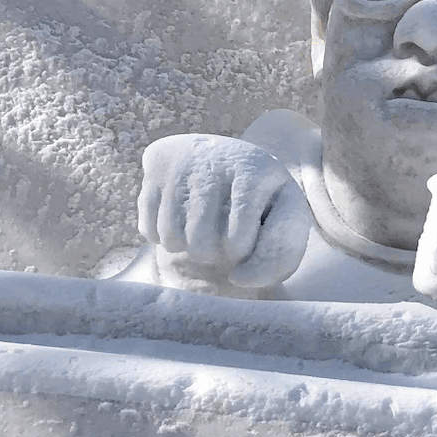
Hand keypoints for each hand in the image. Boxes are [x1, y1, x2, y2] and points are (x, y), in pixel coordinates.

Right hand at [138, 134, 311, 291]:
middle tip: (222, 237)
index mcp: (254, 171)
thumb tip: (238, 279)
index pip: (235, 240)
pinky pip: (149, 227)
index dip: (240, 251)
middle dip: (212, 252)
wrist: (233, 162)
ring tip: (204, 231)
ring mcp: (181, 160)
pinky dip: (164, 237)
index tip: (248, 236)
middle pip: (199, 242)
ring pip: (171, 237)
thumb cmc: (264, 202)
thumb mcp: (286, 224)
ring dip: (188, 247)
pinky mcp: (156, 164)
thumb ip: (277, 257)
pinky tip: (182, 221)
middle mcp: (214, 158)